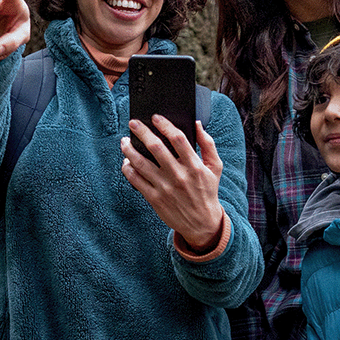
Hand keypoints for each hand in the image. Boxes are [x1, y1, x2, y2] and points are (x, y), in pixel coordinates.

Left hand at [121, 119, 224, 251]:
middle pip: (156, 147)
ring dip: (129, 149)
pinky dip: (128, 168)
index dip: (165, 125)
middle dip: (141, 132)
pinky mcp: (154, 199)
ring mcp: (165, 188)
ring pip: (140, 163)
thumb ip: (208, 144)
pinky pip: (135, 180)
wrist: (202, 222)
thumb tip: (197, 124)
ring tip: (125, 141)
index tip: (155, 117)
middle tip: (133, 123)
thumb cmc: (207, 190)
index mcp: (194, 166)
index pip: (178, 139)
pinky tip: (127, 161)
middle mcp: (179, 175)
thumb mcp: (215, 167)